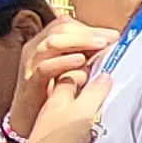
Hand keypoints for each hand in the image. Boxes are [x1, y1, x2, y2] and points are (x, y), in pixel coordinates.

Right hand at [4, 17, 110, 138]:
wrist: (28, 118)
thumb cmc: (50, 93)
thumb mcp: (69, 69)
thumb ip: (82, 56)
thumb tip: (108, 47)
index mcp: (44, 41)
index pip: (66, 24)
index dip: (90, 27)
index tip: (112, 35)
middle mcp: (36, 47)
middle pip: (61, 29)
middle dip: (88, 32)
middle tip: (109, 38)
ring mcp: (31, 62)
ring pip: (53, 42)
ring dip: (79, 41)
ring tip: (100, 44)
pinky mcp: (30, 81)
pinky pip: (46, 66)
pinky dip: (64, 61)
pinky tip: (80, 61)